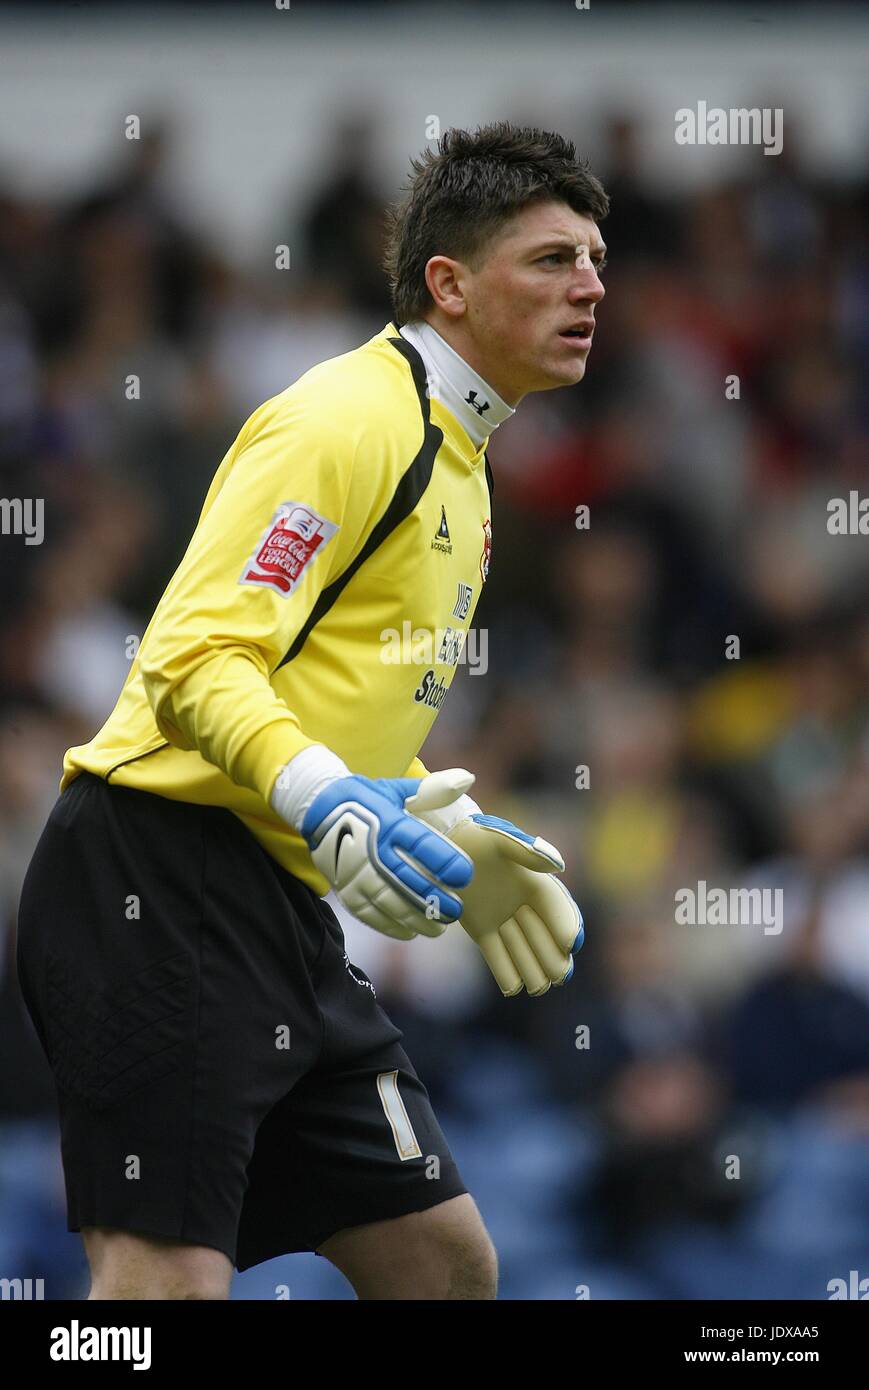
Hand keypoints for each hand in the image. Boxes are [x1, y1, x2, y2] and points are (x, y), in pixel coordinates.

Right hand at [301, 769, 475, 940]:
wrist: (317, 807)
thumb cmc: (366, 799)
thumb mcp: (397, 789)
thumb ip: (434, 788)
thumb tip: (468, 778)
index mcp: (390, 823)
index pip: (424, 846)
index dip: (446, 863)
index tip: (465, 876)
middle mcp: (374, 850)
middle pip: (411, 882)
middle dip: (437, 901)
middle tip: (456, 911)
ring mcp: (357, 873)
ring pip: (392, 904)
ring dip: (418, 919)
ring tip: (439, 927)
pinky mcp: (345, 889)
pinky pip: (370, 914)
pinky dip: (392, 926)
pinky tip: (411, 931)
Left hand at [416, 804, 583, 995]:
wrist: (442, 842)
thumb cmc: (475, 834)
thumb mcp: (500, 836)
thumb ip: (527, 849)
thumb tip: (559, 866)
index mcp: (532, 879)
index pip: (553, 905)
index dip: (564, 923)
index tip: (572, 943)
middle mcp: (521, 902)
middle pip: (542, 933)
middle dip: (552, 955)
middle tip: (560, 976)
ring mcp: (501, 917)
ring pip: (520, 947)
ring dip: (531, 968)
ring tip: (539, 988)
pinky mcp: (480, 928)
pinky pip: (495, 952)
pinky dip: (503, 970)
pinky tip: (511, 989)